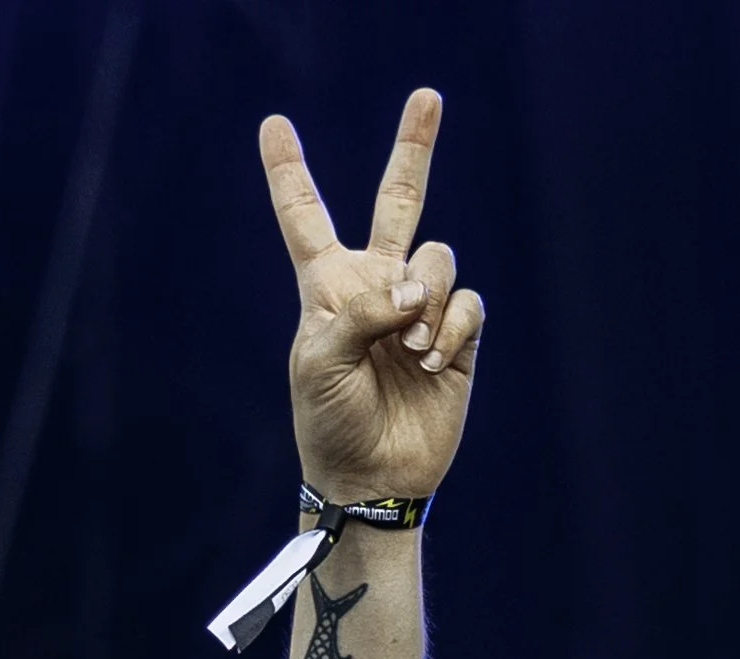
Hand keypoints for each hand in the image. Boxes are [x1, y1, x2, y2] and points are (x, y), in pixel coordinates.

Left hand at [261, 88, 483, 506]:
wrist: (370, 479)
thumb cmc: (329, 422)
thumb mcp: (320, 361)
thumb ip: (361, 310)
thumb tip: (415, 288)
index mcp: (328, 286)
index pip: (305, 217)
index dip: (288, 172)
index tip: (272, 125)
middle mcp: (378, 286)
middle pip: (399, 200)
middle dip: (415, 148)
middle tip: (428, 97)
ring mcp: (420, 309)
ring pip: (439, 258)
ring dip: (427, 299)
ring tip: (408, 351)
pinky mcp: (457, 337)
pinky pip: (467, 303)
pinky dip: (451, 327)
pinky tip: (430, 361)